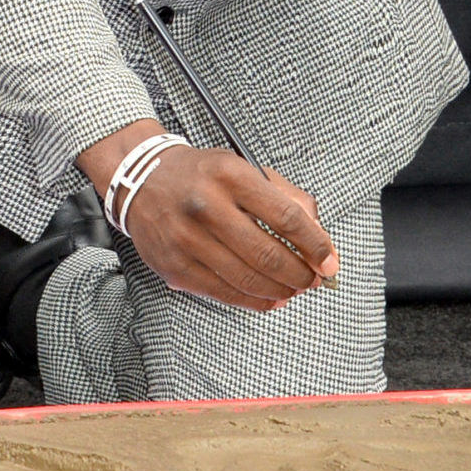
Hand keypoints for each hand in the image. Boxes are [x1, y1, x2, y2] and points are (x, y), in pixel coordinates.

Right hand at [79, 121, 337, 309]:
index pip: (285, 216)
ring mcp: (187, 240)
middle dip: (300, 274)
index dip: (314, 245)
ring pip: (248, 279)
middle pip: (268, 255)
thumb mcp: (246, 168)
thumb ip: (287, 197)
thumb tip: (318, 238)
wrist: (141, 180)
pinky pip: (224, 293)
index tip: (329, 261)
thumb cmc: (201, 175)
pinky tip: (270, 298)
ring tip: (294, 289)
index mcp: (230, 175)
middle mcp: (206, 206)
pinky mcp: (175, 266)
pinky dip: (254, 301)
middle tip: (313, 279)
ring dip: (281, 291)